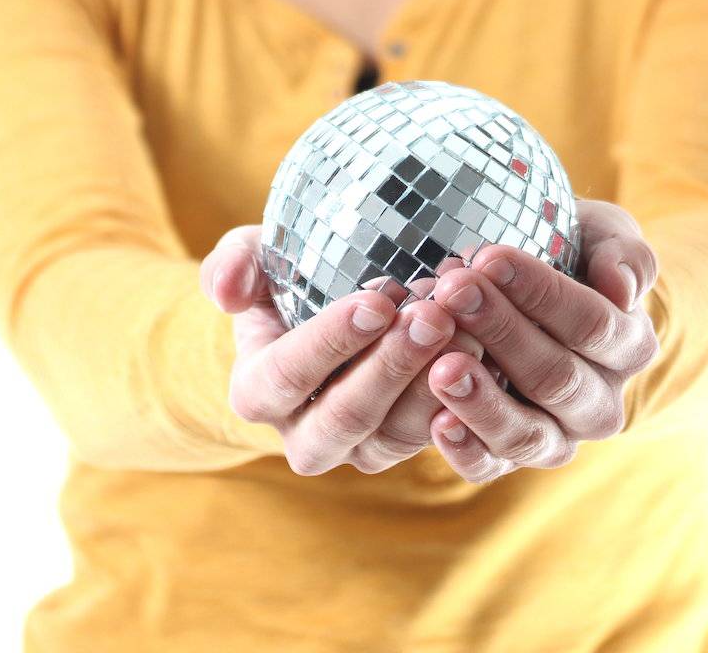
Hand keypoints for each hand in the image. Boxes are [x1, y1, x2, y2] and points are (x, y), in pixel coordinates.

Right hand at [199, 225, 486, 475]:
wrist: (322, 309)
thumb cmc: (285, 277)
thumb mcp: (254, 258)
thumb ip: (234, 264)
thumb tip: (223, 291)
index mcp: (258, 390)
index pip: (289, 374)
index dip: (331, 342)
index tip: (377, 300)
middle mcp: (303, 434)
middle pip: (347, 416)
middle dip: (391, 367)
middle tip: (432, 316)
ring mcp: (356, 449)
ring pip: (395, 435)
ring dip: (431, 386)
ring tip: (465, 331)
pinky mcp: (401, 447)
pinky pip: (431, 437)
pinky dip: (458, 400)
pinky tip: (484, 353)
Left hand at [422, 197, 660, 482]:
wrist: (538, 285)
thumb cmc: (570, 251)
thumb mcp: (603, 236)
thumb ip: (623, 255)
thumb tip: (620, 288)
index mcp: (629, 346)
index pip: (592, 323)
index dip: (543, 293)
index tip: (490, 257)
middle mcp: (600, 402)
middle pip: (556, 377)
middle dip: (502, 331)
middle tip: (453, 291)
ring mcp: (557, 436)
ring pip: (529, 434)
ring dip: (483, 401)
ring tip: (442, 367)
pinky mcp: (509, 456)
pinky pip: (492, 466)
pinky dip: (467, 449)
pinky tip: (437, 423)